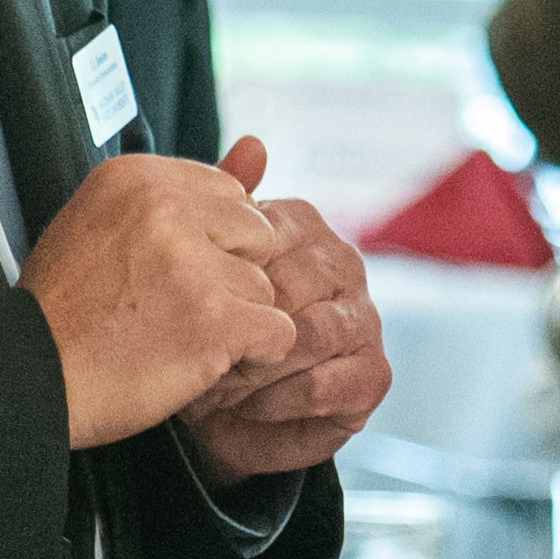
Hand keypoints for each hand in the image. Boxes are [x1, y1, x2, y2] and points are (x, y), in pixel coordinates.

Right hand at [23, 144, 297, 451]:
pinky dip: (251, 358)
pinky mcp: (215, 319)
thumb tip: (261, 144)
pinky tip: (202, 362)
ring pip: (265, 288)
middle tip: (172, 308)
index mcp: (137, 175)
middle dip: (228, 276)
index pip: (228, 194)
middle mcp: (166, 207)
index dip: (208, 244)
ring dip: (232, 322)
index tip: (165, 275)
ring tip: (173, 338)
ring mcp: (192, 263)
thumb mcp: (106, 227)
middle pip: (257, 234)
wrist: (27, 380)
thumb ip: (188, 193)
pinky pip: (278, 332)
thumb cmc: (65, 312)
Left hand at [186, 142, 391, 481]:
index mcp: (307, 229)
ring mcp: (365, 321)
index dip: (222, 276)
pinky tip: (248, 406)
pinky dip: (277, 399)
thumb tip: (253, 142)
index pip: (270, 235)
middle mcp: (345, 266)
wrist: (223, 416)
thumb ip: (221, 205)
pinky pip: (323, 384)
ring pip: (309, 336)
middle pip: (291, 285)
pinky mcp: (373, 376)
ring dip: (255, 366)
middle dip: (239, 325)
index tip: (186, 303)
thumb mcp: (201, 267)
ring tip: (217, 383)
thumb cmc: (210, 333)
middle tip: (198, 350)